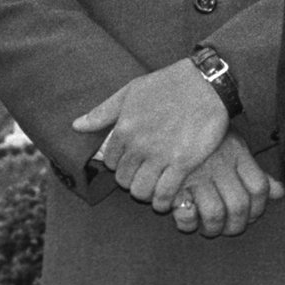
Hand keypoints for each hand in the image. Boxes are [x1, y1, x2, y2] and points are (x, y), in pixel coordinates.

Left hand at [75, 59, 229, 212]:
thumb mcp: (131, 91)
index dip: (122, 165)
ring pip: (141, 189)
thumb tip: (76, 126)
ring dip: (146, 194)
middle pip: (124, 179)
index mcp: (123, 129)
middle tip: (145, 178)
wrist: (207, 83)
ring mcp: (161, 155)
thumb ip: (103, 112)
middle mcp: (138, 145)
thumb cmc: (169, 83)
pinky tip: (167, 200)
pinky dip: (163, 201)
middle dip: (132, 181)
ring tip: (154, 191)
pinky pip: (165, 192)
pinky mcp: (184, 162)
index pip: (112, 162)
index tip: (134, 164)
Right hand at [168, 136, 283, 238]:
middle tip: (229, 229)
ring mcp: (196, 175)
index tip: (251, 215)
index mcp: (237, 154)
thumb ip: (256, 171)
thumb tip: (280, 192)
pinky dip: (187, 223)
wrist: (165, 118)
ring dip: (214, 228)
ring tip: (209, 229)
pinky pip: (185, 213)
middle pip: (240, 206)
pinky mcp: (171, 183)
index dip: (259, 208)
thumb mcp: (233, 145)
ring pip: (215, 214)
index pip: (260, 188)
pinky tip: (187, 219)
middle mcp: (220, 165)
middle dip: (237, 226)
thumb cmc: (203, 136)